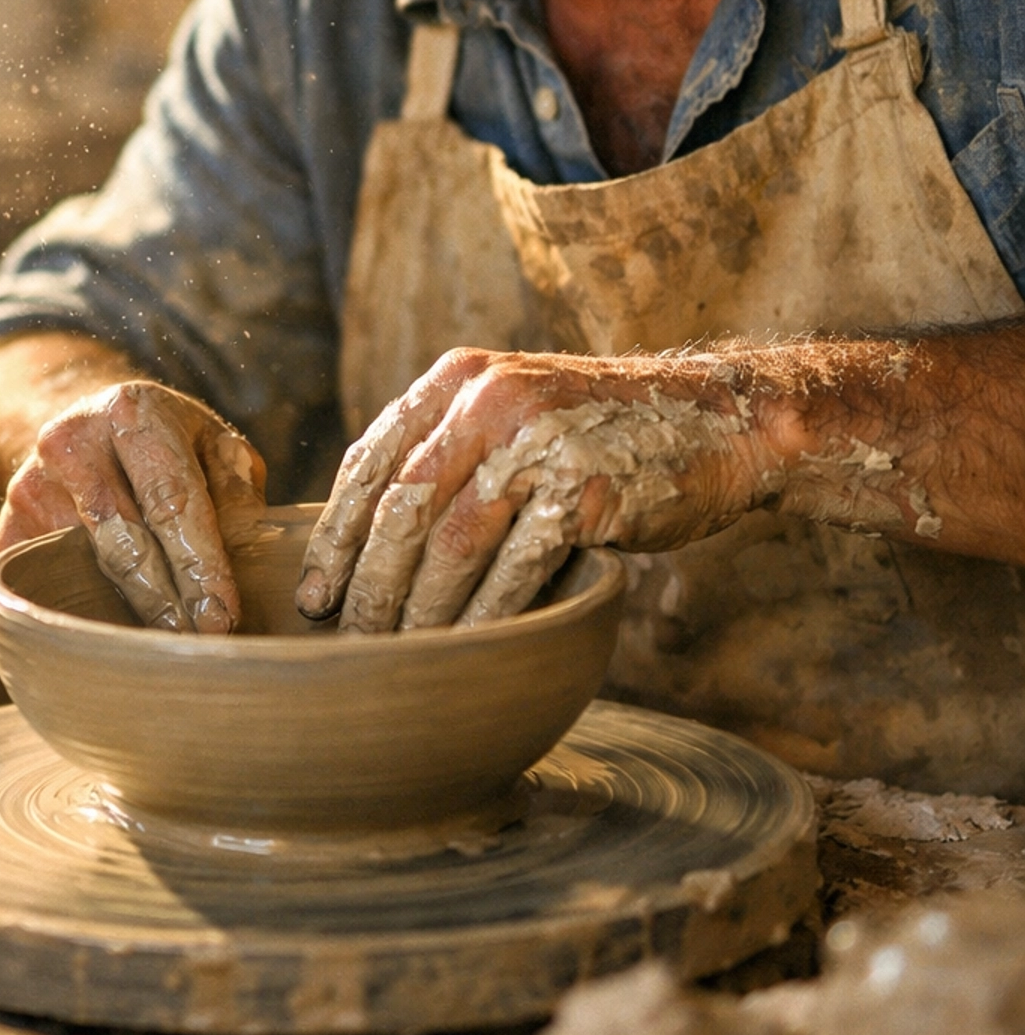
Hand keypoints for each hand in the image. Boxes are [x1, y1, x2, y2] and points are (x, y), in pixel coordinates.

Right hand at [0, 381, 268, 632]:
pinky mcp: (6, 528)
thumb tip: (246, 549)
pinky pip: (51, 583)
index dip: (198, 564)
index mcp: (131, 412)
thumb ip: (235, 488)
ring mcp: (30, 486)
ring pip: (89, 568)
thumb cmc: (165, 445)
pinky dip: (87, 609)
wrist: (85, 428)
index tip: (220, 616)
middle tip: (197, 643)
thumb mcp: (212, 443)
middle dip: (166, 602)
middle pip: (124, 542)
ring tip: (168, 642)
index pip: (171, 500)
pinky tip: (118, 629)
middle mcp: (70, 441)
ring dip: (131, 610)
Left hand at [296, 348, 770, 631]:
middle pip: (402, 510)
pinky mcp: (582, 489)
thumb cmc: (602, 433)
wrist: (716, 420)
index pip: (372, 463)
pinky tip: (470, 652)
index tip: (317, 595)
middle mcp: (488, 400)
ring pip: (451, 546)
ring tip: (404, 656)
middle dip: (370, 586)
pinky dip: (486, 619)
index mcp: (459, 378)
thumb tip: (366, 541)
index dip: (336, 537)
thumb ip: (450, 452)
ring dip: (421, 613)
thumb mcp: (514, 412)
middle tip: (355, 640)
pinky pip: (513, 570)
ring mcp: (536, 441)